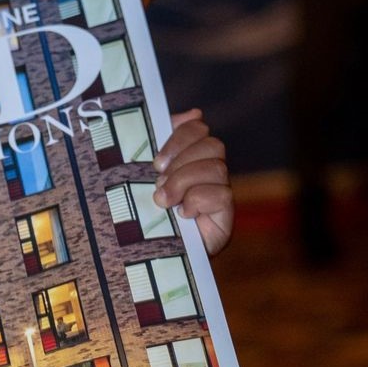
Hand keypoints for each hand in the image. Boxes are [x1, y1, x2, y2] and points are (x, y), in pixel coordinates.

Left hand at [153, 109, 232, 254]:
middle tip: (158, 180)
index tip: (156, 160)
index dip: (180, 136)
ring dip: (184, 182)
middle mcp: (209, 173)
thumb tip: (193, 113)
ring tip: (164, 200)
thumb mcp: (142, 173)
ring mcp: (219, 194)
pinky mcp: (225, 218)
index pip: (198, 129)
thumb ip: (159, 141)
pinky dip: (197, 201)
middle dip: (181, 161)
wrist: (145, 254)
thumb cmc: (142, 211)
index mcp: (189, 157)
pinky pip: (222, 195)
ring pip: (216, 168)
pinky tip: (183, 214)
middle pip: (212, 145)